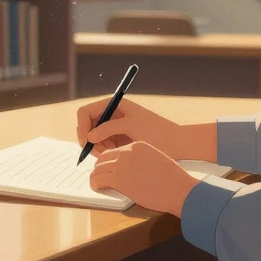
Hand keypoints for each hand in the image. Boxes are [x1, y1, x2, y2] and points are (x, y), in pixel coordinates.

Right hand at [77, 97, 212, 160]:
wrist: (178, 144)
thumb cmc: (158, 132)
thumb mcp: (132, 126)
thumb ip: (108, 128)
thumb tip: (89, 136)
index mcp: (115, 104)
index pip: (85, 112)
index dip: (82, 126)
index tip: (86, 142)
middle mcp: (112, 114)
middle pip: (87, 126)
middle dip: (89, 140)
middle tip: (100, 153)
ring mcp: (115, 127)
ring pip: (93, 138)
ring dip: (97, 148)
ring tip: (112, 154)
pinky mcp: (119, 140)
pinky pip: (103, 146)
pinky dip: (104, 152)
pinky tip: (116, 156)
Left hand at [89, 141, 199, 215]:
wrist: (179, 189)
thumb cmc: (173, 180)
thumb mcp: (157, 160)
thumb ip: (141, 160)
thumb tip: (131, 170)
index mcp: (138, 145)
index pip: (116, 150)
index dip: (110, 161)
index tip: (108, 169)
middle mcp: (128, 151)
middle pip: (104, 157)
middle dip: (100, 168)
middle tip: (100, 177)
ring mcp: (122, 164)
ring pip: (98, 168)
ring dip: (96, 176)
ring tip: (98, 184)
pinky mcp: (118, 179)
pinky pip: (98, 179)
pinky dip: (95, 184)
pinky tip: (98, 188)